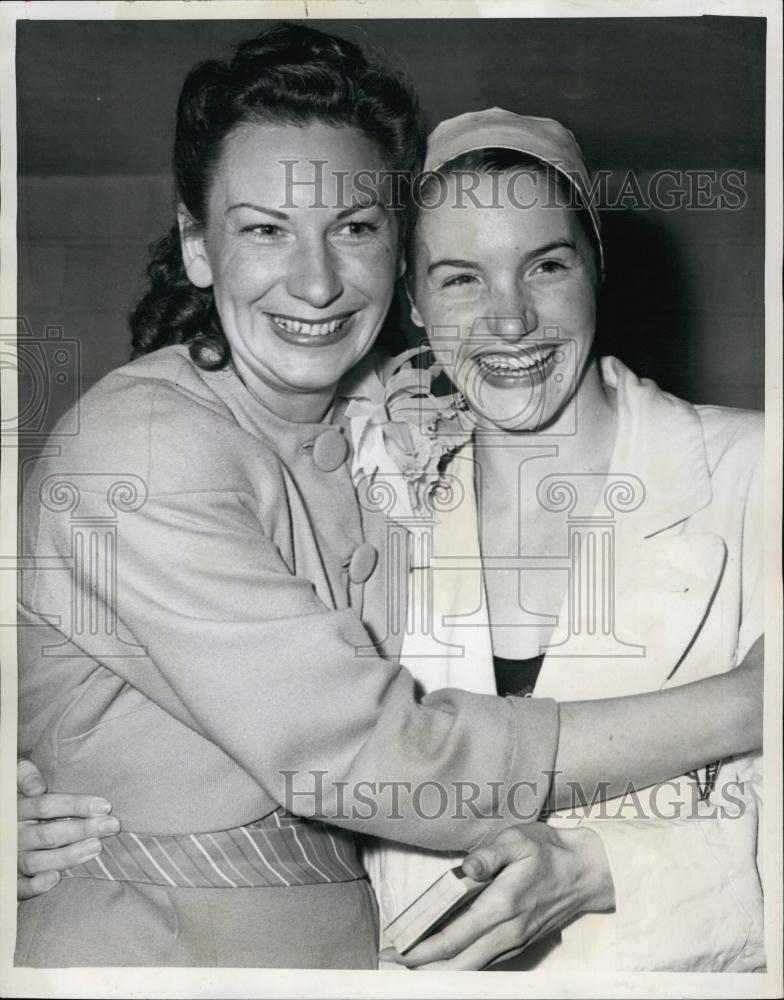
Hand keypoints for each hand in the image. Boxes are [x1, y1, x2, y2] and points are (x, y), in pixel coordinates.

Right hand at [17, 758, 119, 899]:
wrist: (3, 832)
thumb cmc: (20, 804)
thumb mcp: (14, 783)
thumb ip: (24, 775)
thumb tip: (37, 787)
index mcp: (17, 809)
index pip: (46, 806)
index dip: (76, 805)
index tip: (105, 806)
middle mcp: (13, 835)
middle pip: (48, 834)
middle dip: (83, 829)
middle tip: (112, 826)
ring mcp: (11, 858)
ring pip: (37, 861)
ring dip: (68, 856)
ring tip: (96, 847)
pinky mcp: (11, 881)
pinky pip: (19, 887)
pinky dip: (36, 885)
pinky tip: (56, 879)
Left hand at [381, 822, 614, 969]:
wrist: (586, 872)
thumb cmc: (548, 851)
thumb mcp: (518, 839)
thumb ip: (489, 855)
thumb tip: (465, 868)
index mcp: (502, 904)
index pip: (455, 937)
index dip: (423, 948)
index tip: (398, 949)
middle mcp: (508, 931)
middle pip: (459, 963)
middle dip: (425, 967)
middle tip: (393, 962)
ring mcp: (516, 942)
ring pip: (473, 968)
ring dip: (442, 970)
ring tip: (412, 964)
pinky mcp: (521, 944)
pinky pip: (487, 963)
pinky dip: (462, 966)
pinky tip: (446, 961)